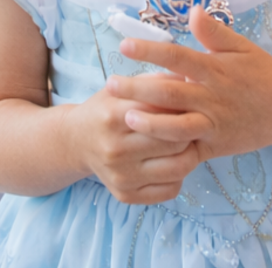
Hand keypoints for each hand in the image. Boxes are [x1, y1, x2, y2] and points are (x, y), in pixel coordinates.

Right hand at [66, 86, 200, 204]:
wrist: (76, 141)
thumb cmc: (105, 109)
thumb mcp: (122, 87)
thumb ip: (154, 80)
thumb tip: (189, 78)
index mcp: (113, 116)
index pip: (164, 112)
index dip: (184, 106)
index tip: (192, 102)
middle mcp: (115, 148)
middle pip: (175, 141)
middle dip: (190, 131)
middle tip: (195, 123)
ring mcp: (120, 175)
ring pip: (178, 168)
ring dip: (190, 154)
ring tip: (188, 142)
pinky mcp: (125, 194)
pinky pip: (170, 190)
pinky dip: (179, 176)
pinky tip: (173, 162)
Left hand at [109, 7, 271, 163]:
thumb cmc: (262, 73)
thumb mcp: (242, 47)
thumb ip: (215, 32)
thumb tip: (193, 10)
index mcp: (215, 68)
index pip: (177, 56)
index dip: (149, 51)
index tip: (124, 46)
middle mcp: (213, 96)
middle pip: (169, 92)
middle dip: (137, 89)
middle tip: (109, 85)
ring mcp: (214, 123)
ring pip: (178, 126)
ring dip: (150, 123)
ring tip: (125, 117)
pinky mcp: (216, 146)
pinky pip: (189, 149)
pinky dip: (168, 149)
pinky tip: (146, 147)